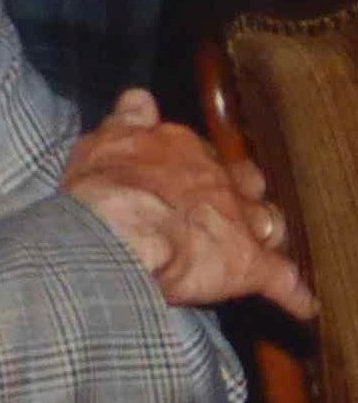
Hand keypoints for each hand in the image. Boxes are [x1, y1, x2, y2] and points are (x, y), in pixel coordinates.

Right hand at [62, 89, 315, 318]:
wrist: (119, 228)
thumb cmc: (103, 187)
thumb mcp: (102, 141)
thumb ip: (126, 120)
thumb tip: (139, 99)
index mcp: (180, 148)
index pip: (199, 152)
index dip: (197, 167)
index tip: (188, 177)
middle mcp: (217, 178)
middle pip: (243, 181)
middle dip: (241, 193)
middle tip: (227, 209)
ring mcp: (238, 219)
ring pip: (269, 221)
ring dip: (266, 232)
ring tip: (262, 245)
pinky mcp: (249, 264)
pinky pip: (282, 280)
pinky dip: (292, 292)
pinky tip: (300, 303)